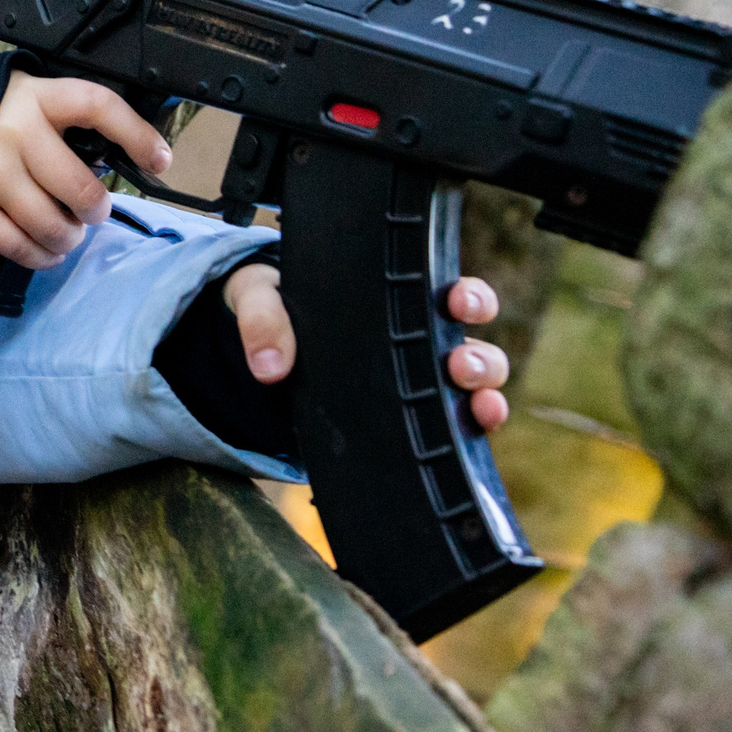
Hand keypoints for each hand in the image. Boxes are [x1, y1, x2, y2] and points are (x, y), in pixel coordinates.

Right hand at [0, 73, 172, 268]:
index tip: (160, 161)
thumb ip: (73, 119)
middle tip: (93, 210)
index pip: (98, 106)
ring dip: (70, 236)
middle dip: (96, 208)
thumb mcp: (35, 97)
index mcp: (38, 97)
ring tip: (70, 232)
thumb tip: (132, 158)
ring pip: (50, 223)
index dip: (136, 135)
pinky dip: (40, 256)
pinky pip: (17, 244)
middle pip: (79, 187)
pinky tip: (48, 251)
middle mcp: (14, 132)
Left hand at [225, 265, 510, 429]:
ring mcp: (414, 387)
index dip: (469, 298)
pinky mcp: (401, 424)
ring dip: (483, 396)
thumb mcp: (257, 299)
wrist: (248, 361)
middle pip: (475, 350)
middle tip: (457, 363)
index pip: (450, 295)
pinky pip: (449, 433)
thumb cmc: (269, 313)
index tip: (457, 301)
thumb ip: (262, 318)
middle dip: (481, 358)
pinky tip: (471, 437)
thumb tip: (271, 367)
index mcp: (392, 301)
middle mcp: (416, 344)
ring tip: (472, 402)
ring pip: (472, 393)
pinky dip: (470, 435)